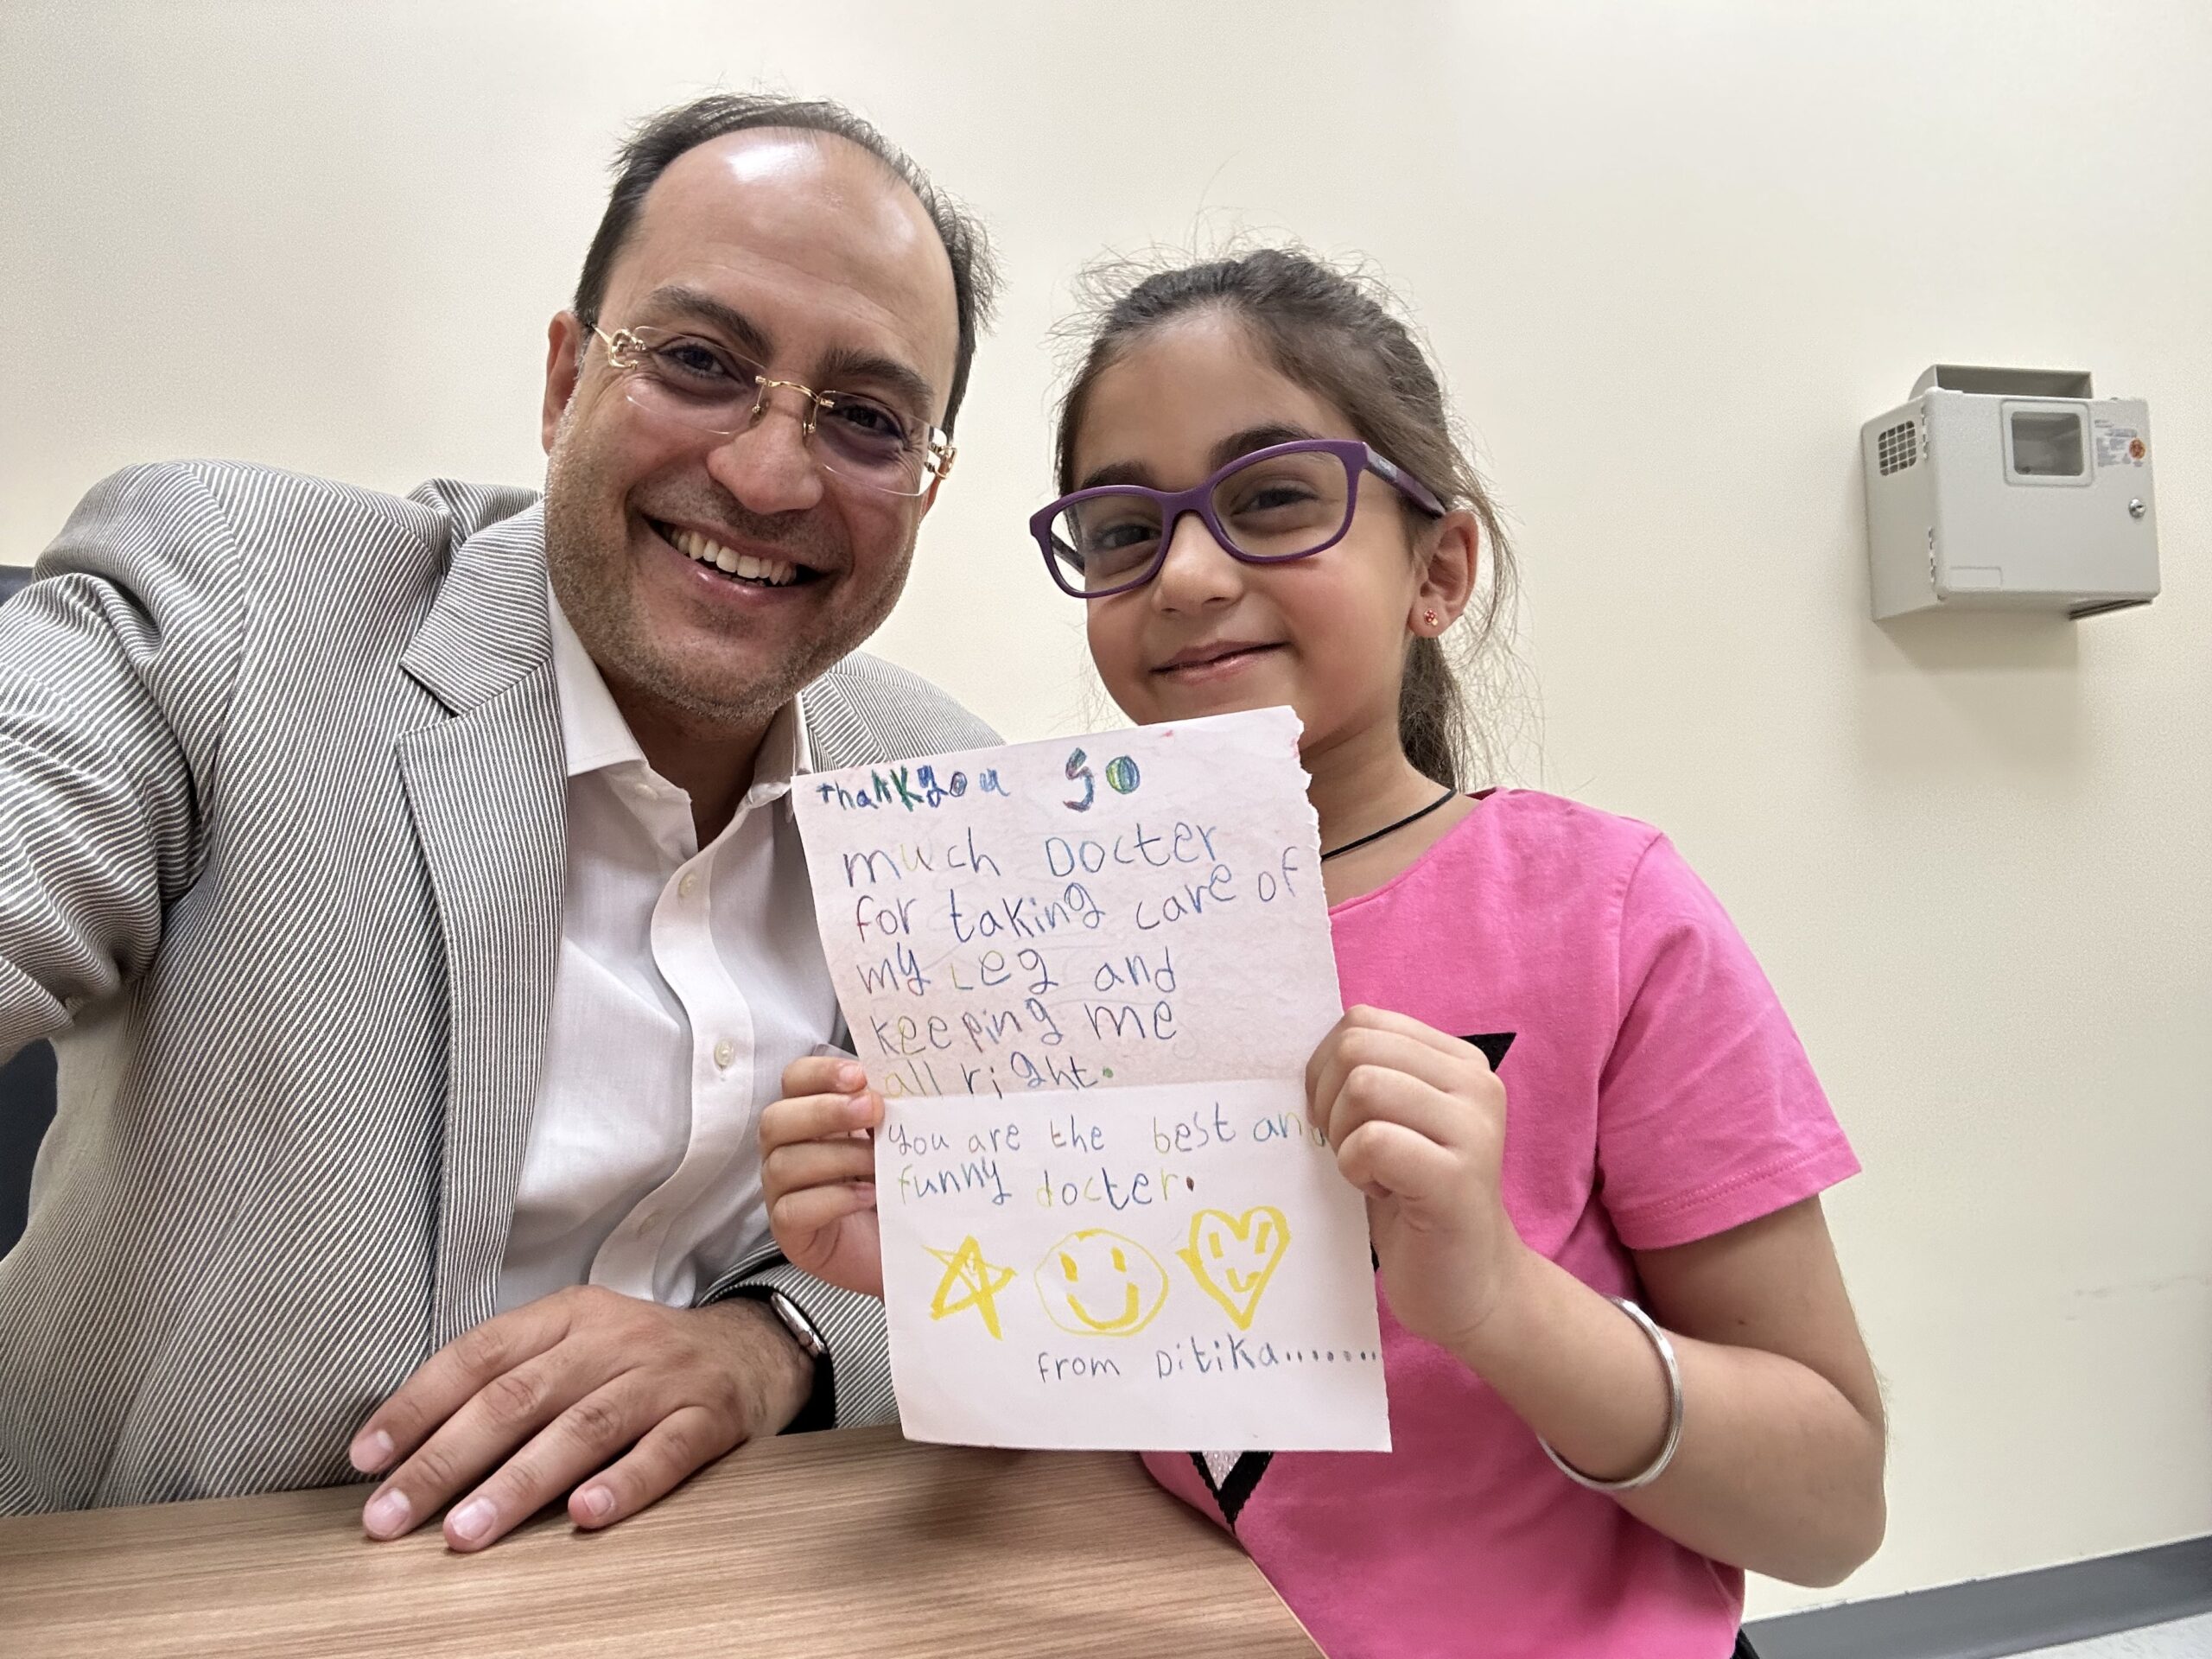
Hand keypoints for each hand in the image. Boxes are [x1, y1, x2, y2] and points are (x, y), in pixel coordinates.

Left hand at [348, 1286, 810, 1550]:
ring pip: (583, 1428)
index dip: (418, 1405)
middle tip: (393, 1516)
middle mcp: (613, 1339)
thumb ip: (508, 1381)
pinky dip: (624, 1485)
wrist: (752, 1350)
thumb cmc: (639, 1362)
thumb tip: (406, 1450)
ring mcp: (663, 1376)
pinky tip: (585, 1517)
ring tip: (466, 1531)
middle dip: (446, 1461)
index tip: (368, 1459)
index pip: (478, 1355)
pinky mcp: (709, 1416)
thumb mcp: (576, 1345)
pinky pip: (664, 1452)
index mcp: (568, 1315)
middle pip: (519, 1397)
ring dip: (518, 1484)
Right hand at [760, 1055, 884, 1296]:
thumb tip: (897, 1083)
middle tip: (873, 1110)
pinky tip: (867, 1196)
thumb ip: (887, 1111)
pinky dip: (833, 1199)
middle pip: (776, 1119)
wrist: (909, 1246)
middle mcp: (786, 1150)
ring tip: (878, 1163)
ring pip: (784, 1163)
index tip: (859, 1075)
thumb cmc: (895, 1188)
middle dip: (825, 1111)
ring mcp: (782, 1193)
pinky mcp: (790, 1233)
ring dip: (838, 1156)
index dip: (820, 1073)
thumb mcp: (894, 1140)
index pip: (794, 1081)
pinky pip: (793, 1209)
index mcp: (810, 1117)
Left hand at [1306, 1005, 1534, 1354]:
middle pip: (1355, 1048)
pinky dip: (1355, 1169)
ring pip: (1363, 1087)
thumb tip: (1286, 1048)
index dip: (1324, 1069)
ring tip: (1371, 1172)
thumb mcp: (1391, 1122)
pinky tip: (1381, 1193)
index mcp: (1458, 1061)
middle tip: (1349, 1149)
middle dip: (1327, 1101)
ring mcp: (1474, 1129)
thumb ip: (1362, 1076)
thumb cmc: (1413, 1203)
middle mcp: (1476, 1084)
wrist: (1468, 1287)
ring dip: (1343, 1137)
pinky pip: (1373, 1142)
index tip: (1337, 1118)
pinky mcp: (1458, 1178)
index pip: (1361, 1021)